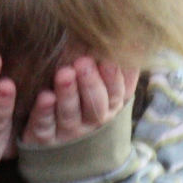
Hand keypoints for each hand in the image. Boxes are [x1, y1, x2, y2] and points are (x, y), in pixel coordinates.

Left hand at [20, 56, 135, 148]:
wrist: (55, 135)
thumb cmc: (83, 99)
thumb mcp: (104, 85)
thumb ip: (118, 68)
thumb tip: (138, 44)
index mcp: (109, 107)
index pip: (117, 93)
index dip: (113, 78)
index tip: (108, 59)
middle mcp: (91, 122)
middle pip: (95, 106)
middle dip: (91, 84)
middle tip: (83, 62)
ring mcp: (68, 132)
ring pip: (70, 115)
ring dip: (68, 95)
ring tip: (64, 74)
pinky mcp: (44, 138)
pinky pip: (44, 127)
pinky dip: (44, 113)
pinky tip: (45, 97)